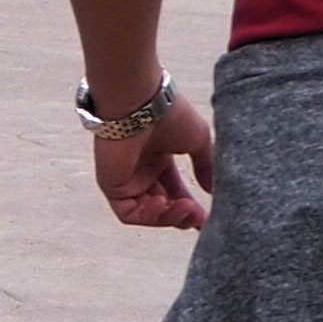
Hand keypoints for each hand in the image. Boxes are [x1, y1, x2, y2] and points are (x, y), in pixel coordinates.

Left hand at [88, 91, 215, 229]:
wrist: (141, 101)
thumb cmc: (167, 113)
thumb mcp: (197, 140)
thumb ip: (205, 167)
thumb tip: (212, 191)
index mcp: (158, 159)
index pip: (174, 193)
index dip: (191, 210)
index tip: (208, 219)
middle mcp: (140, 170)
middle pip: (162, 208)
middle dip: (182, 217)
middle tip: (198, 216)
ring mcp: (124, 178)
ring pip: (147, 214)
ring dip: (169, 217)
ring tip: (186, 208)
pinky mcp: (110, 183)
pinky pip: (127, 213)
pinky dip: (147, 216)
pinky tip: (162, 202)